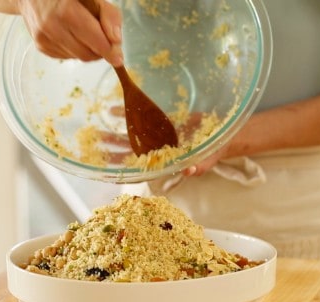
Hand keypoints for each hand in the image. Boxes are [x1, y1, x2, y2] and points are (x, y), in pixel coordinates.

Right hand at [16, 0, 123, 66]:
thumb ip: (109, 16)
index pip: (95, 41)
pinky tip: (72, 34)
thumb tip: (116, 42)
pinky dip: (75, 50)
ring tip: (85, 31)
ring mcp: (44, 38)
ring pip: (78, 58)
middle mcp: (52, 26)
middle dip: (100, 51)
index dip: (110, 52)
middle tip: (104, 39)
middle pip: (87, 54)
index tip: (119, 59)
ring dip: (88, 50)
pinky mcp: (40, 46)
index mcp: (67, 11)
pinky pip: (67, 57)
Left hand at [101, 106, 229, 172]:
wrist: (224, 133)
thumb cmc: (217, 148)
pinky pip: (141, 122)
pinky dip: (128, 116)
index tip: (108, 174)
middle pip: (131, 156)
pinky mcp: (160, 125)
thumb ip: (201, 165)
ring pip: (132, 140)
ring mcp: (157, 139)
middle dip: (112, 153)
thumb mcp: (210, 156)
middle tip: (96, 146)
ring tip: (98, 132)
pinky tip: (114, 110)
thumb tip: (190, 170)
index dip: (125, 173)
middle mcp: (158, 153)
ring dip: (115, 137)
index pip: (142, 172)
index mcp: (167, 164)